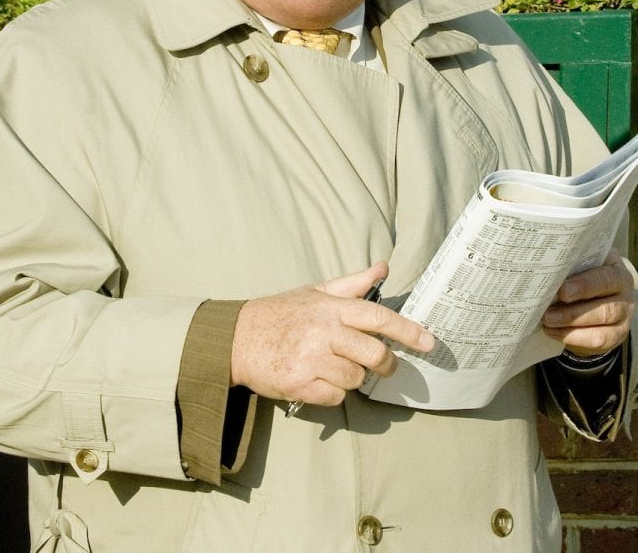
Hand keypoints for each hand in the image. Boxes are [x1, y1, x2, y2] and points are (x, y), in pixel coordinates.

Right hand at [230, 262, 434, 406]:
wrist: (237, 338)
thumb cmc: (281, 314)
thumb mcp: (316, 292)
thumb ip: (352, 284)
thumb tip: (383, 267)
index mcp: (330, 307)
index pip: (378, 318)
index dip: (408, 331)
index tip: (429, 342)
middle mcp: (323, 331)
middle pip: (374, 355)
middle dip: (387, 365)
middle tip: (386, 367)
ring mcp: (311, 359)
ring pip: (356, 379)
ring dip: (351, 379)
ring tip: (332, 367)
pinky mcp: (299, 384)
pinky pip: (335, 398)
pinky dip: (331, 394)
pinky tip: (316, 380)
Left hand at [542, 249, 634, 356]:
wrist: (591, 295)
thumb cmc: (580, 273)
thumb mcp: (577, 265)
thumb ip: (566, 267)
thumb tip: (541, 274)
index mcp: (614, 268)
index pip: (604, 278)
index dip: (584, 285)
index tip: (562, 291)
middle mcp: (623, 291)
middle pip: (604, 306)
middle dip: (573, 312)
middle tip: (547, 313)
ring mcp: (623, 314)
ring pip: (600, 323)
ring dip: (570, 324)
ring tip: (547, 321)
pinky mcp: (617, 334)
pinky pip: (597, 339)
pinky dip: (572, 337)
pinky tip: (553, 331)